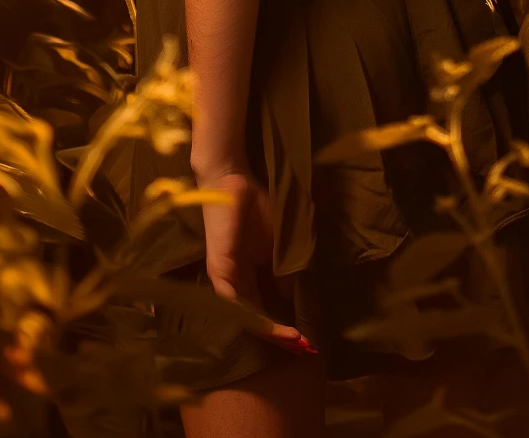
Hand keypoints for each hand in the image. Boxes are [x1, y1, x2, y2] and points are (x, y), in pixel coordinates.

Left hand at [199, 169, 315, 358]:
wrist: (233, 181)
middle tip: (304, 347)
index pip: (267, 308)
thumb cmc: (256, 206)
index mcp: (251, 275)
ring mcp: (227, 279)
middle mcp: (236, 283)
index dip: (286, 323)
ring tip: (295, 340)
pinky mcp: (220, 273)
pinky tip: (275, 327)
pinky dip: (256, 318)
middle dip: (280, 335)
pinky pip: (235, 304)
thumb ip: (285, 272)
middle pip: (257, 318)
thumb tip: (292, 299)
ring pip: (247, 317)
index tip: (308, 337)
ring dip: (271, 331)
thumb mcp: (279, 244)